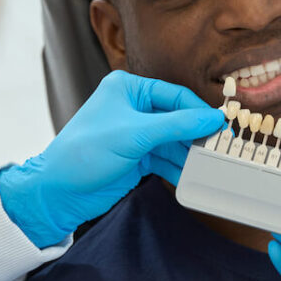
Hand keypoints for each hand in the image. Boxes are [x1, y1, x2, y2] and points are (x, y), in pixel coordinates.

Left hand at [0, 71, 223, 247]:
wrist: (58, 192)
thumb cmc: (85, 153)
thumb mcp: (134, 135)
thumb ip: (176, 126)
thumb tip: (213, 118)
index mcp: (128, 88)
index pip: (175, 95)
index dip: (199, 111)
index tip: (222, 127)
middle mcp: (134, 107)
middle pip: (178, 118)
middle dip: (197, 135)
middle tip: (221, 149)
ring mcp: (137, 133)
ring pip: (174, 141)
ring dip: (190, 154)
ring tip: (209, 166)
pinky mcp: (137, 156)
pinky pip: (166, 158)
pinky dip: (178, 167)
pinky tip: (191, 177)